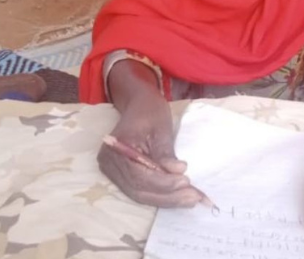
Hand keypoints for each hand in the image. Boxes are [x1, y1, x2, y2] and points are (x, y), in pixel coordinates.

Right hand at [97, 88, 202, 206]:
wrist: (138, 105)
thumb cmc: (150, 112)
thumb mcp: (161, 128)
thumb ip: (166, 152)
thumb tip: (177, 172)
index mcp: (116, 149)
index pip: (139, 176)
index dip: (163, 183)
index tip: (186, 181)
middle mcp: (109, 164)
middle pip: (139, 190)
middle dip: (168, 196)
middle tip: (194, 196)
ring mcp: (113, 172)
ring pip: (141, 195)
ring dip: (167, 199)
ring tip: (191, 199)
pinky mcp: (122, 177)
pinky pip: (141, 191)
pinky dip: (161, 195)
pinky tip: (179, 196)